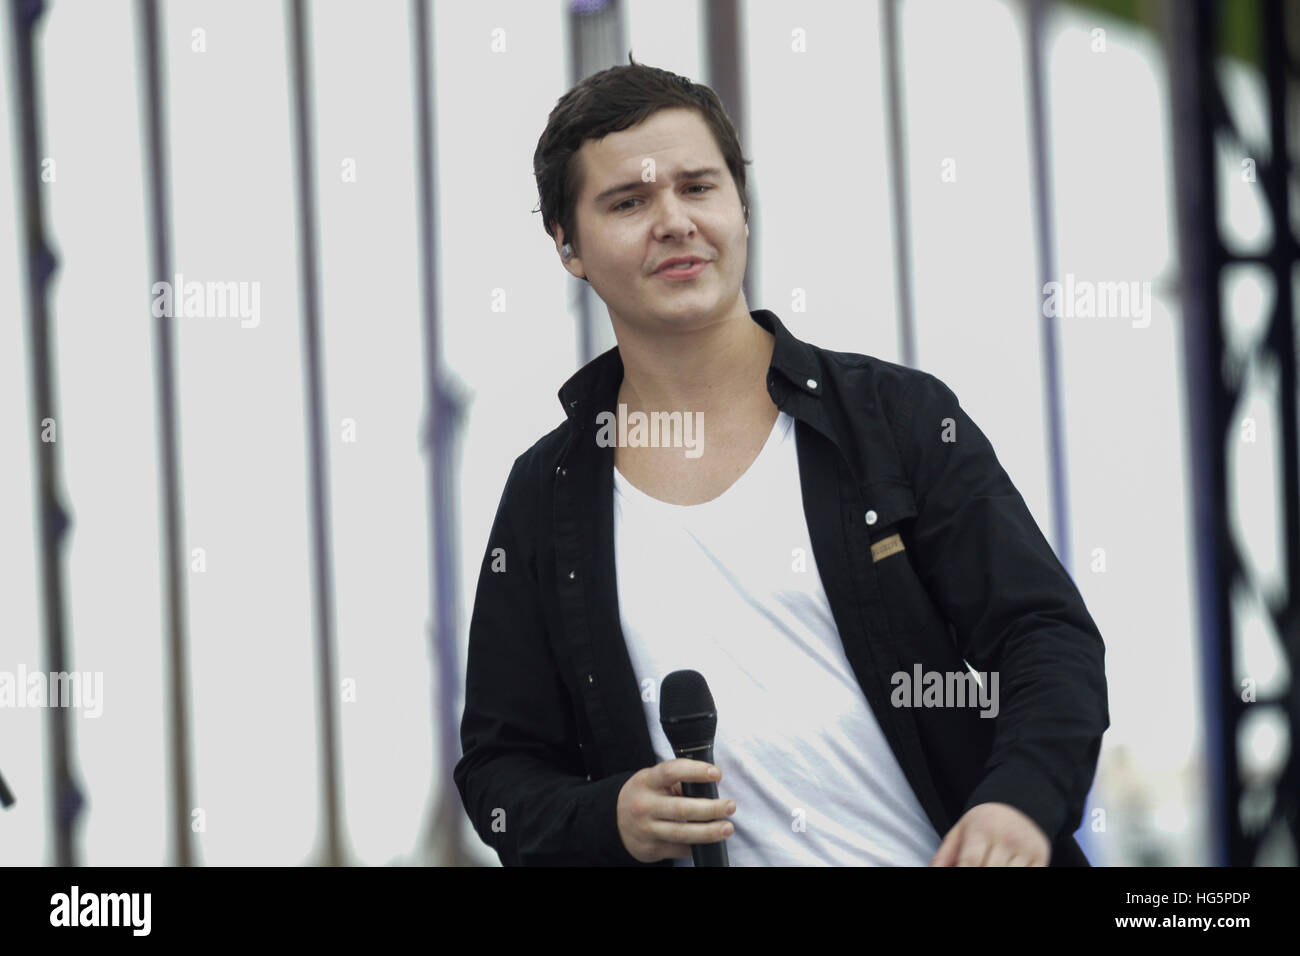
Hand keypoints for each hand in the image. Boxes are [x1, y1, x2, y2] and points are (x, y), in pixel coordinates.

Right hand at [616, 759, 736, 862]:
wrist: (615, 821)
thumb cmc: (644, 796)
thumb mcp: (654, 781)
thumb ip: (679, 780)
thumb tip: (713, 783)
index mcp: (647, 781)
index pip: (671, 771)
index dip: (695, 771)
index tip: (716, 774)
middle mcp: (645, 805)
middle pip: (682, 808)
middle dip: (711, 808)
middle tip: (730, 806)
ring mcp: (646, 829)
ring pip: (682, 833)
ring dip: (709, 832)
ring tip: (727, 828)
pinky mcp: (650, 848)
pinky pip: (679, 849)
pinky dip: (696, 846)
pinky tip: (708, 842)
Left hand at [930, 802, 1049, 866]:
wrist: (1021, 800)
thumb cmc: (985, 821)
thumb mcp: (961, 830)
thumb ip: (946, 854)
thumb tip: (934, 870)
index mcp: (982, 829)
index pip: (970, 861)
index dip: (963, 873)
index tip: (958, 881)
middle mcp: (1006, 838)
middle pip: (990, 870)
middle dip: (981, 877)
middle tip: (973, 877)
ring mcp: (1026, 848)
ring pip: (1010, 874)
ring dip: (998, 877)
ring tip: (988, 869)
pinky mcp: (1041, 857)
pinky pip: (1031, 875)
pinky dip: (1020, 878)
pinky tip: (1007, 873)